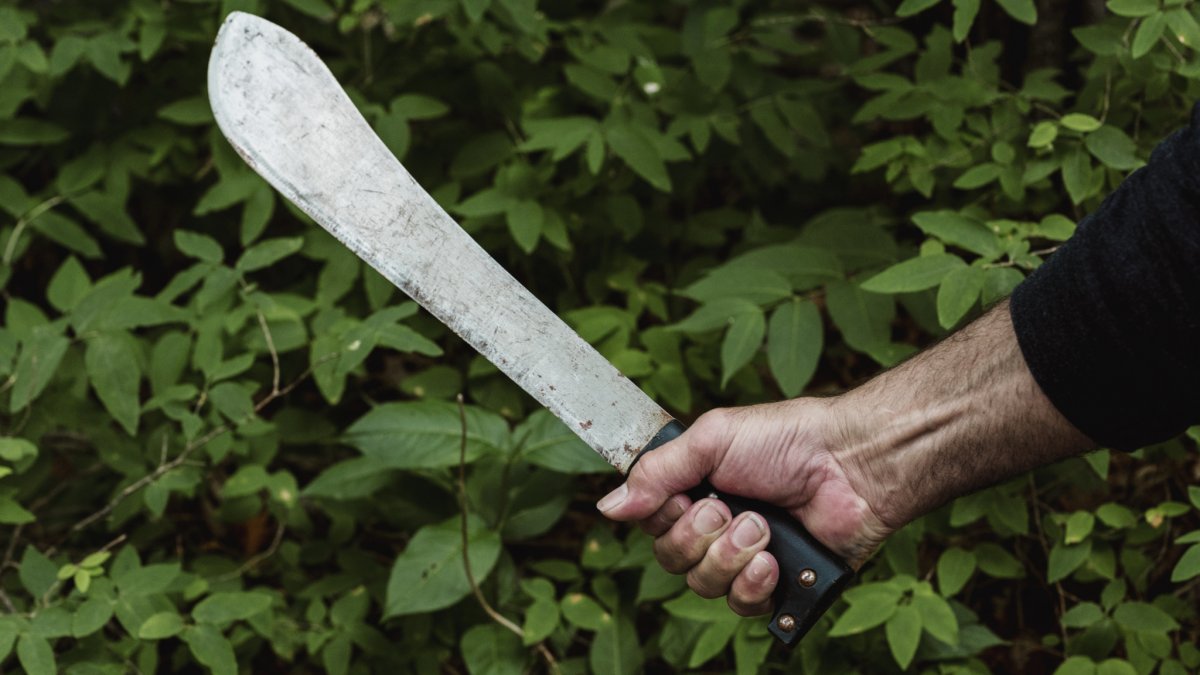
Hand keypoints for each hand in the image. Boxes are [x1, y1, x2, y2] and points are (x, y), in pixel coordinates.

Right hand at [596, 398, 893, 616]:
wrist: (850, 464)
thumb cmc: (787, 440)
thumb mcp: (711, 441)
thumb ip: (656, 473)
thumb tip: (608, 507)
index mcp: (697, 490)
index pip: (651, 522)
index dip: (661, 517)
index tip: (684, 498)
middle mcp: (717, 528)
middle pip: (671, 558)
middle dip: (698, 536)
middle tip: (728, 509)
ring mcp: (746, 558)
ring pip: (703, 585)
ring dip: (729, 555)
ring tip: (762, 528)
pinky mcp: (778, 585)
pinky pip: (742, 605)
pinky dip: (753, 584)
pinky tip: (772, 562)